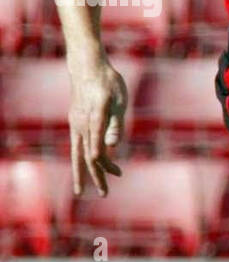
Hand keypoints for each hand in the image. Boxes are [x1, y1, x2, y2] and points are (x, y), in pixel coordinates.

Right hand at [69, 59, 127, 195]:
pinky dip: (84, 158)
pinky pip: (78, 145)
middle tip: (104, 194)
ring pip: (79, 153)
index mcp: (95, 120)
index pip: (96, 147)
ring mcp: (77, 124)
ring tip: (87, 191)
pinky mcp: (76, 122)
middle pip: (87, 156)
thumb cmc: (108, 82)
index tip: (111, 176)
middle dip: (95, 176)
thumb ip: (116, 124)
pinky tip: (92, 166)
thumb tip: (112, 146)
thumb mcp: (118, 100)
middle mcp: (82, 124)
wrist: (87, 66)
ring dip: (87, 172)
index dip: (102, 163)